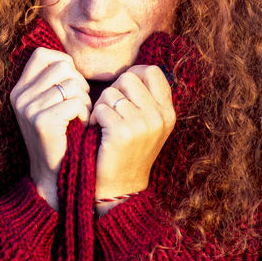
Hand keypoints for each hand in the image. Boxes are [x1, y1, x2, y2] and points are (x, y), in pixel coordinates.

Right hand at [10, 48, 90, 210]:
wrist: (53, 174)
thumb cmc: (60, 136)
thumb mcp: (49, 104)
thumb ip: (53, 80)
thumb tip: (69, 60)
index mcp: (19, 89)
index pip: (42, 54)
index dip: (63, 63)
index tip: (70, 84)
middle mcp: (20, 96)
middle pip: (62, 66)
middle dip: (79, 83)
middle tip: (79, 105)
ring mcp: (29, 108)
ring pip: (72, 84)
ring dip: (84, 100)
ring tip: (79, 116)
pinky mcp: (42, 121)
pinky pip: (75, 102)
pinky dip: (85, 113)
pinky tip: (80, 125)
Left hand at [90, 65, 174, 212]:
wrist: (121, 189)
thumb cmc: (128, 152)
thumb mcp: (148, 125)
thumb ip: (145, 100)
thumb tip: (131, 72)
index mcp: (168, 112)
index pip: (153, 71)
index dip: (134, 74)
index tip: (123, 91)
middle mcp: (159, 117)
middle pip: (128, 78)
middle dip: (113, 91)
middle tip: (110, 111)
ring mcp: (142, 124)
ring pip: (111, 92)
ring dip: (101, 106)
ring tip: (104, 124)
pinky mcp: (123, 133)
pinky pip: (100, 108)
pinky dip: (93, 118)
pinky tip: (98, 132)